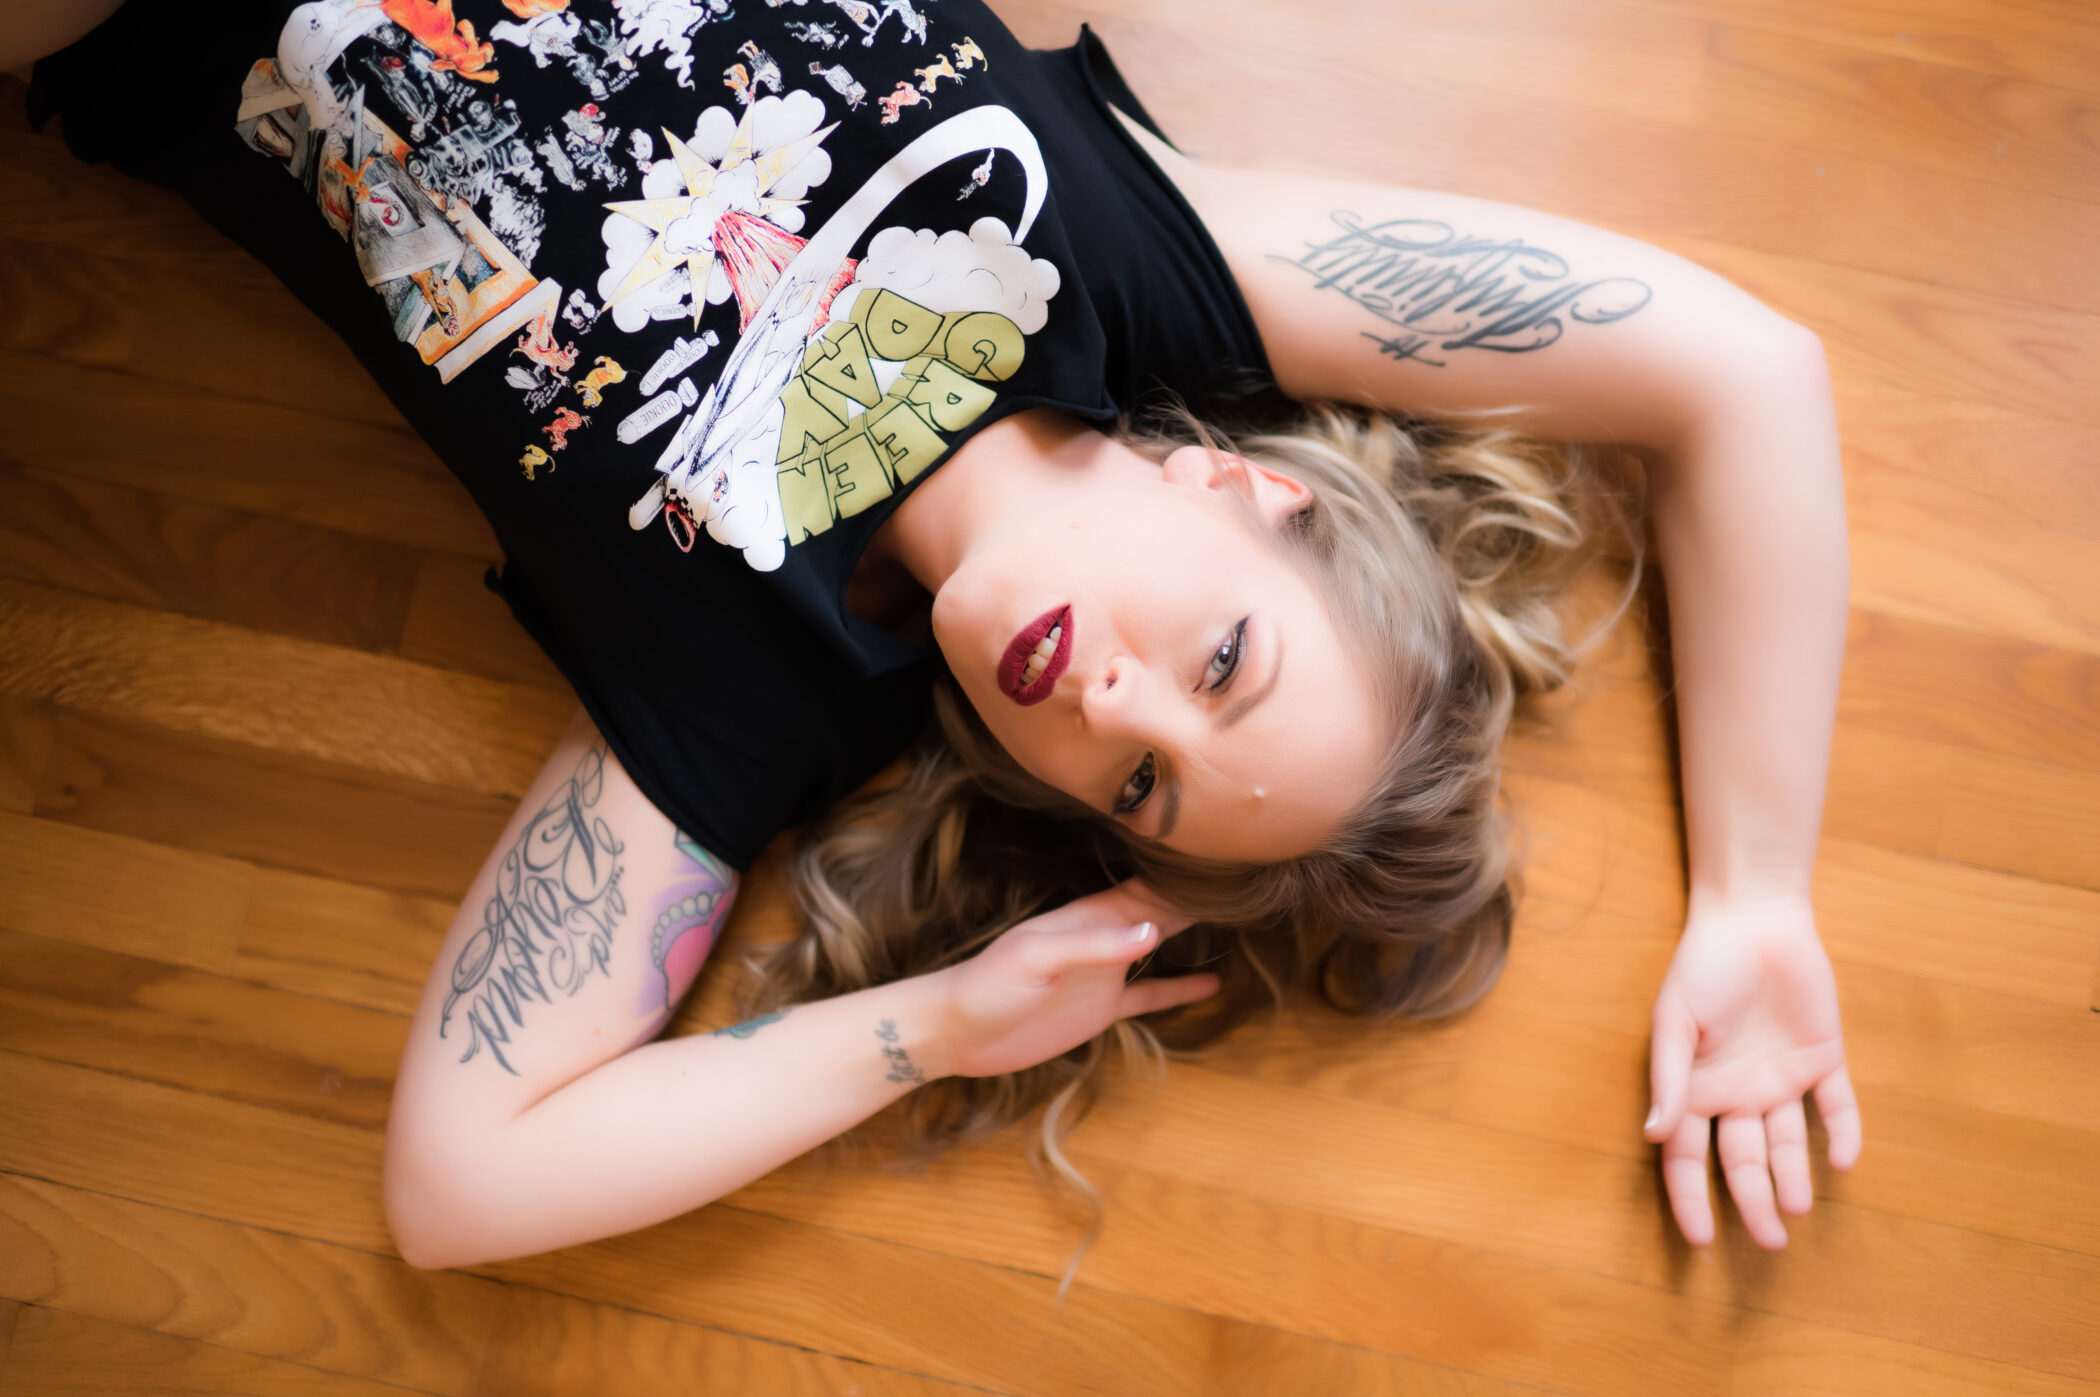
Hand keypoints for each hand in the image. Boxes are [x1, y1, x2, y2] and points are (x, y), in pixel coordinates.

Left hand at [932, 882, 1221, 1079]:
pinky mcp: (1101, 1009)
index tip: (1229, 858)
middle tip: (1250, 880)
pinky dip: (1181, 988)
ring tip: (1242, 919)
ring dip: (1196, 933)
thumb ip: (1093, 944)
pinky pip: (1150, 994)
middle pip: (1161, 909)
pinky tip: (1213, 985)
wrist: (956, 1031)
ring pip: (1161, 945)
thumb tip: (1151, 930)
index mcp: (1087, 916)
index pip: (1147, 888)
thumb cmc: (987, 985)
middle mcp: (1102, 938)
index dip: (1185, 876)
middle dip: (1200, 894)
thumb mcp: (1036, 958)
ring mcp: (1104, 973)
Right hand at [1643, 893, 1862, 1248]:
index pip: (1688, 1159)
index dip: (1691, 1200)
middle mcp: (1739, 1094)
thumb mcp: (1674, 1021)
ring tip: (1798, 1207)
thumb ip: (1669, 1079)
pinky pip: (1838, 1106)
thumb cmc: (1702, 967)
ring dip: (1795, 1176)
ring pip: (1790, 1143)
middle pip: (1744, 1163)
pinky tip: (1842, 1160)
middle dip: (1755, 1204)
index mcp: (1695, 1090)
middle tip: (1771, 1243)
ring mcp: (1782, 1079)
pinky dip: (1844, 1133)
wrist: (1754, 919)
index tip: (1701, 1241)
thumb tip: (1654, 1135)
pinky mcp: (1824, 1059)